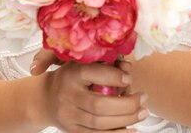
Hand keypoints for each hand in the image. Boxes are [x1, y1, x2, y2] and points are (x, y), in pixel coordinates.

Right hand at [30, 49, 147, 132]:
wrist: (46, 99)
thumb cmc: (71, 77)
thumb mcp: (81, 64)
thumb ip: (103, 64)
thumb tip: (128, 67)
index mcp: (71, 73)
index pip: (94, 74)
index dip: (114, 77)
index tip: (130, 78)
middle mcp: (67, 95)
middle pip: (99, 104)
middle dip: (127, 104)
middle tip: (143, 98)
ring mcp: (69, 115)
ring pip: (100, 123)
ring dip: (126, 119)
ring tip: (143, 112)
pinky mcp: (72, 131)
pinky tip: (132, 129)